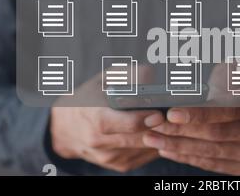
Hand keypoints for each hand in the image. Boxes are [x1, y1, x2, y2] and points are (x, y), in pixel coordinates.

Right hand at [50, 65, 164, 171]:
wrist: (64, 129)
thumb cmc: (87, 99)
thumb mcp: (103, 80)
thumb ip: (128, 75)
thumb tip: (151, 75)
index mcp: (95, 117)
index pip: (125, 123)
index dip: (145, 119)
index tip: (160, 113)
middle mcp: (100, 141)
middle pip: (140, 138)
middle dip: (160, 128)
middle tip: (174, 116)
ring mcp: (110, 157)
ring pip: (145, 149)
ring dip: (161, 136)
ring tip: (170, 122)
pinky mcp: (119, 165)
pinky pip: (145, 156)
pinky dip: (155, 144)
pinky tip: (159, 132)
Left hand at [143, 64, 239, 175]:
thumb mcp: (236, 70)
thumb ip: (220, 75)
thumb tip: (191, 87)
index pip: (229, 109)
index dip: (199, 113)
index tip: (172, 114)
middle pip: (217, 133)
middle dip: (180, 131)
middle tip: (154, 126)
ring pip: (211, 151)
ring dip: (178, 146)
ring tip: (153, 139)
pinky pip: (212, 164)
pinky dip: (188, 157)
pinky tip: (168, 150)